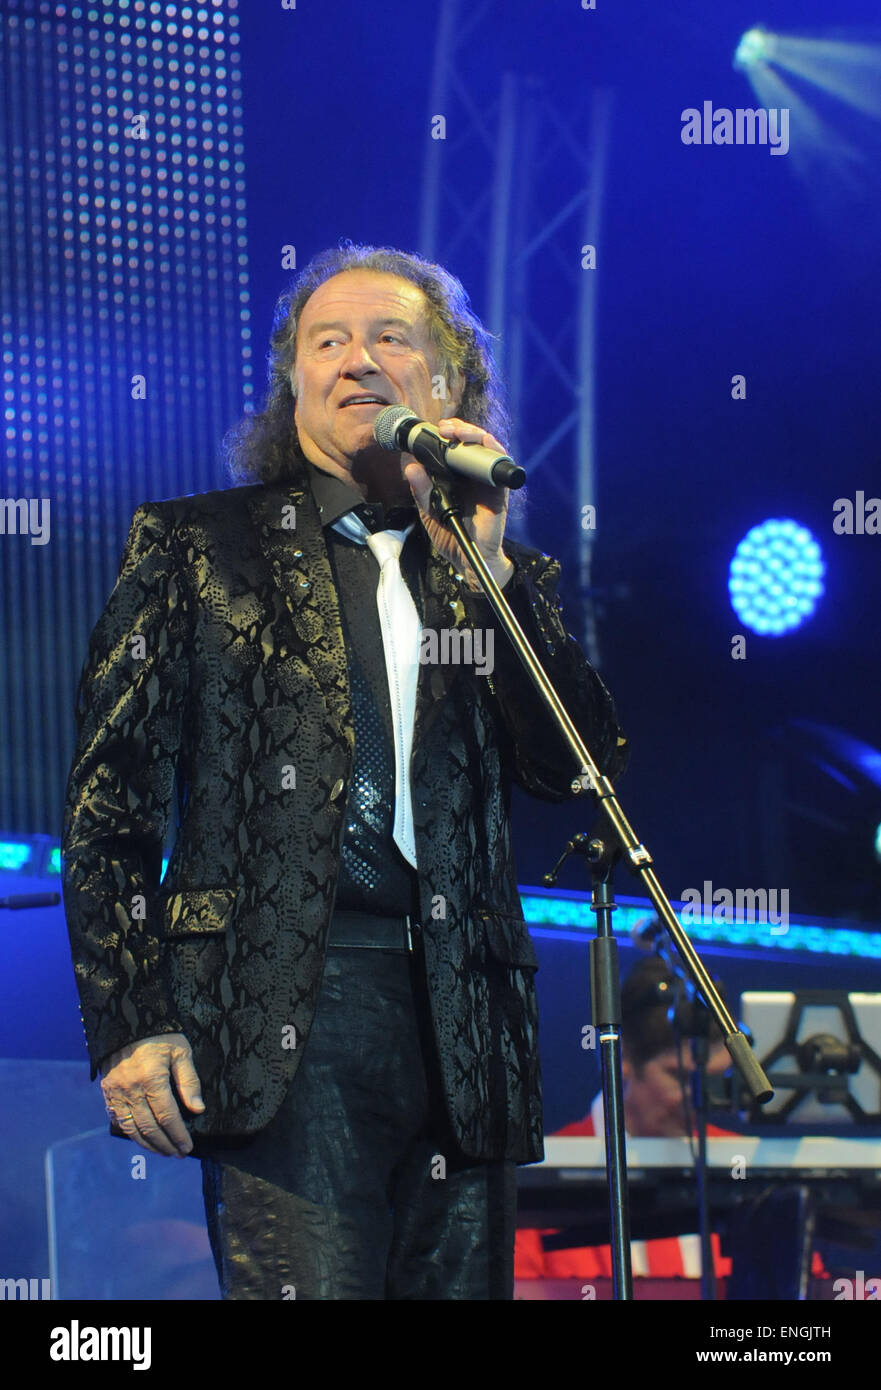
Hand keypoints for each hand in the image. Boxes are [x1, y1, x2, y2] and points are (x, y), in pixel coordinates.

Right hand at [100, 1033, 204, 1157]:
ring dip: (148, 1144)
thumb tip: (198, 1109)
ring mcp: (116, 1092)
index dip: (178, 1135)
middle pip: (149, 1127)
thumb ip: (189, 1081)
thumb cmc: (159, 1034)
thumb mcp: (180, 1051)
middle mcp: (131, 1089)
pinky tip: (141, 1138)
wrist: (127, 1017)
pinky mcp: (107, 1091)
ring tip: (163, 1151)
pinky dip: (130, 1133)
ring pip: (132, 1128)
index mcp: (152, 1079)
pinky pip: (117, 1119)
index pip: (167, 1117)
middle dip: (165, 1144)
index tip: (188, 1147)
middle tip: (178, 1154)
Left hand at [403, 417, 514, 590]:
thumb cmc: (451, 537)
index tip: (435, 429)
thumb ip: (421, 492)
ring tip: (457, 433)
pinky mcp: (499, 491)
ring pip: (487, 447)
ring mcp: (488, 482)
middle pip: (472, 442)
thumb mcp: (429, 513)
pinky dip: (492, 450)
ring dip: (474, 434)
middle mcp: (474, 476)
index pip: (456, 448)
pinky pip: (501, 465)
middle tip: (444, 428)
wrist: (468, 560)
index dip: (449, 434)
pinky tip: (481, 444)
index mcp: (458, 478)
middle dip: (459, 429)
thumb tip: (411, 468)